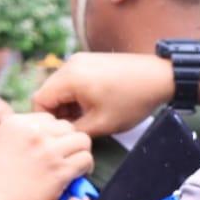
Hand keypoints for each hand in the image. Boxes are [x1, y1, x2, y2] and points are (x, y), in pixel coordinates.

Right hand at [0, 112, 91, 199]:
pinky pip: (85, 160)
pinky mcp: (59, 170)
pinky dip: (85, 168)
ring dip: (80, 153)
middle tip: (65, 159)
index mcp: (16, 123)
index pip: (49, 119)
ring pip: (82, 141)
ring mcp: (47, 150)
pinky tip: (76, 177)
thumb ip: (22, 138)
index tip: (51, 150)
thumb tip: (46, 141)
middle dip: (68, 142)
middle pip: (68, 127)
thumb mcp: (0, 146)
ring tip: (74, 167)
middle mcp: (33, 132)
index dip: (53, 135)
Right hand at [32, 53, 199, 136]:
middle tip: (72, 131)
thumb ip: (75, 133)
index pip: (39, 101)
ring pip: (60, 88)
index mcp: (70, 78)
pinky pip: (72, 81)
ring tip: (84, 121)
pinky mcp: (90, 61)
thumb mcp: (101, 124)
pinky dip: (75, 96)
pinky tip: (91, 108)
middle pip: (48, 93)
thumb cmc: (132, 100)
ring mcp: (80, 60)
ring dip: (66, 106)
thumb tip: (61, 139)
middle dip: (57, 114)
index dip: (46, 122)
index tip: (58, 136)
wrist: (160, 77)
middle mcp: (71, 64)